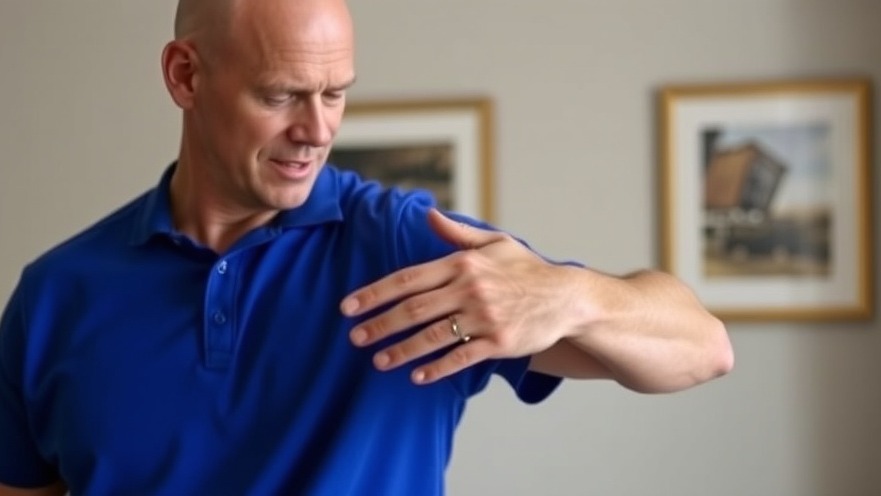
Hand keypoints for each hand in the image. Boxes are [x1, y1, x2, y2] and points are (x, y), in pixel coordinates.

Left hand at [340, 209, 577, 384]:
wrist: (567, 298)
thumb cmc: (527, 269)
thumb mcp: (494, 242)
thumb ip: (457, 232)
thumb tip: (428, 214)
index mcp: (462, 265)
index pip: (408, 279)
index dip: (375, 294)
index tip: (349, 306)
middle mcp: (469, 290)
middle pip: (413, 309)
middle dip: (379, 324)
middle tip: (354, 337)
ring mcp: (484, 318)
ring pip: (432, 336)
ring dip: (401, 350)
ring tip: (378, 360)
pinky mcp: (499, 343)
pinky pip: (461, 357)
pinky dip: (437, 368)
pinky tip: (417, 376)